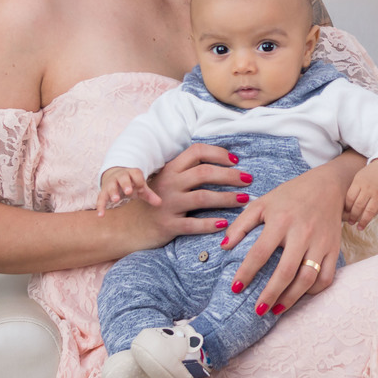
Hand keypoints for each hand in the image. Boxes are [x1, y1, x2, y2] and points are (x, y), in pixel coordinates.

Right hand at [98, 166, 160, 213]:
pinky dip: (100, 206)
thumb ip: (149, 194)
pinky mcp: (103, 191)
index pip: (136, 174)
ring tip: (115, 200)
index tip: (141, 189)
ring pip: (111, 186)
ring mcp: (111, 183)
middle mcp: (120, 176)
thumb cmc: (131, 183)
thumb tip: (160, 203)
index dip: (139, 181)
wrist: (114, 175)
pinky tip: (101, 215)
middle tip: (128, 191)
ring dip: (113, 192)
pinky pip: (101, 198)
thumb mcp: (140, 187)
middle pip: (123, 178)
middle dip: (125, 184)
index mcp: (131, 173)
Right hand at [127, 143, 253, 248]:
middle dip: (230, 175)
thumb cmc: (156, 200)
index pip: (197, 151)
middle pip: (205, 173)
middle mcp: (170, 183)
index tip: (236, 161)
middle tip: (248, 180)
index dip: (219, 153)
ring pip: (203, 197)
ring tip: (244, 200)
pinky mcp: (168, 225)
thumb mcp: (168, 180)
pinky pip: (193, 225)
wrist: (129, 226)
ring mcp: (168, 204)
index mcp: (171, 168)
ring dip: (227, 197)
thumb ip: (188, 171)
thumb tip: (223, 163)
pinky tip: (225, 224)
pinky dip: (210, 224)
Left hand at [220, 150, 361, 317]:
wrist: (327, 185)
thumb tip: (224, 247)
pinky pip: (326, 277)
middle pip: (286, 271)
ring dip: (292, 298)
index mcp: (281, 220)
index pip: (260, 252)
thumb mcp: (263, 202)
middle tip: (257, 310)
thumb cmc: (290, 195)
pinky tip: (300, 295)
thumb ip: (241, 224)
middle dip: (270, 294)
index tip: (235, 288)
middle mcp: (302, 232)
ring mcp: (320, 242)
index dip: (246, 272)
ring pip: (308, 278)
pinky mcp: (334, 248)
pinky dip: (314, 291)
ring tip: (277, 309)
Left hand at [344, 159, 377, 232]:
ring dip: (364, 221)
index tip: (345, 213)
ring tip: (359, 227)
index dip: (346, 208)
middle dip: (353, 216)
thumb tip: (344, 207)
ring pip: (370, 211)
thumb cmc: (369, 175)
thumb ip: (353, 190)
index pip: (350, 199)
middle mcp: (369, 189)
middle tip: (350, 222)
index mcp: (359, 183)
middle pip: (358, 206)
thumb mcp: (358, 178)